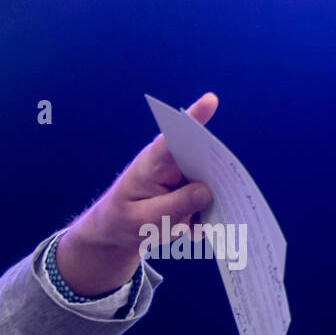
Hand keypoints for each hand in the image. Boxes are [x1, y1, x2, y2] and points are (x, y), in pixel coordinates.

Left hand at [56, 92, 218, 296]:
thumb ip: (173, 206)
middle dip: (216, 173)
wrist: (117, 233)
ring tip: (196, 225)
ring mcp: (185, 177)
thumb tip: (207, 191)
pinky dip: (207, 218)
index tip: (210, 100)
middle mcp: (172, 163)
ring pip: (212, 182)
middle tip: (218, 195)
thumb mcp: (142, 220)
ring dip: (213, 203)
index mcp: (153, 162)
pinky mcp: (194, 193)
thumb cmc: (122, 221)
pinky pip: (211, 202)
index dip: (193, 118)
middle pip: (203, 157)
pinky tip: (194, 232)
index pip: (173, 138)